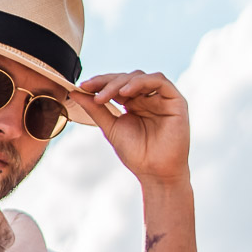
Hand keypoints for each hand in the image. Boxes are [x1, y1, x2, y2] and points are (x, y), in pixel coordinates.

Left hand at [70, 70, 190, 188]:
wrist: (155, 173)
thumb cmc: (137, 155)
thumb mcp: (111, 128)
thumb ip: (96, 110)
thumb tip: (76, 92)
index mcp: (134, 103)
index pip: (116, 85)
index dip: (100, 83)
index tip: (82, 86)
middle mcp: (148, 98)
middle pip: (126, 78)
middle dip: (107, 82)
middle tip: (91, 90)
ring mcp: (162, 99)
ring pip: (140, 77)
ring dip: (120, 82)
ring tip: (105, 95)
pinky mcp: (175, 101)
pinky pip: (159, 81)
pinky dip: (141, 83)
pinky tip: (125, 93)